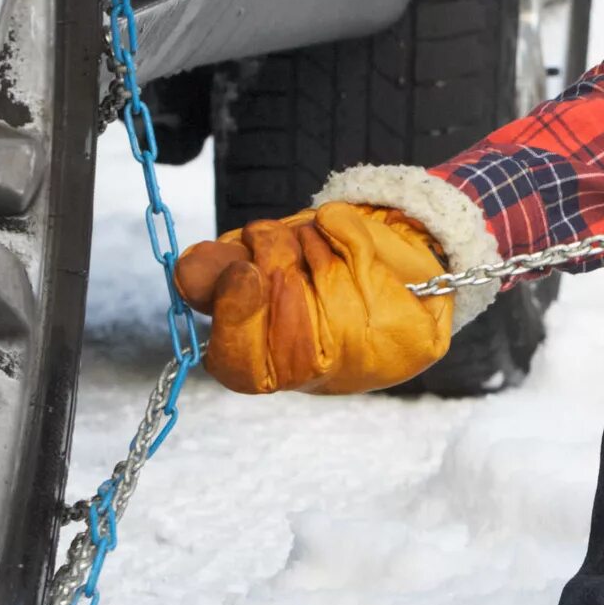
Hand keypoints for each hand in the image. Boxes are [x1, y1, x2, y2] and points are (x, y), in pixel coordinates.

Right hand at [169, 201, 453, 393]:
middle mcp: (326, 375)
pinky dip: (345, 230)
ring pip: (329, 280)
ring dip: (310, 241)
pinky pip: (367, 262)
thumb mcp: (261, 268)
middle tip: (268, 236)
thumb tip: (186, 270)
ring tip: (312, 241)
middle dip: (276, 259)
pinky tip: (345, 237)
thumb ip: (223, 273)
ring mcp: (375, 360)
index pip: (243, 366)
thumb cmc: (318, 268)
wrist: (399, 261)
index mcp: (277, 367)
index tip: (242, 271)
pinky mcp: (417, 339)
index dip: (237, 318)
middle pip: (289, 314)